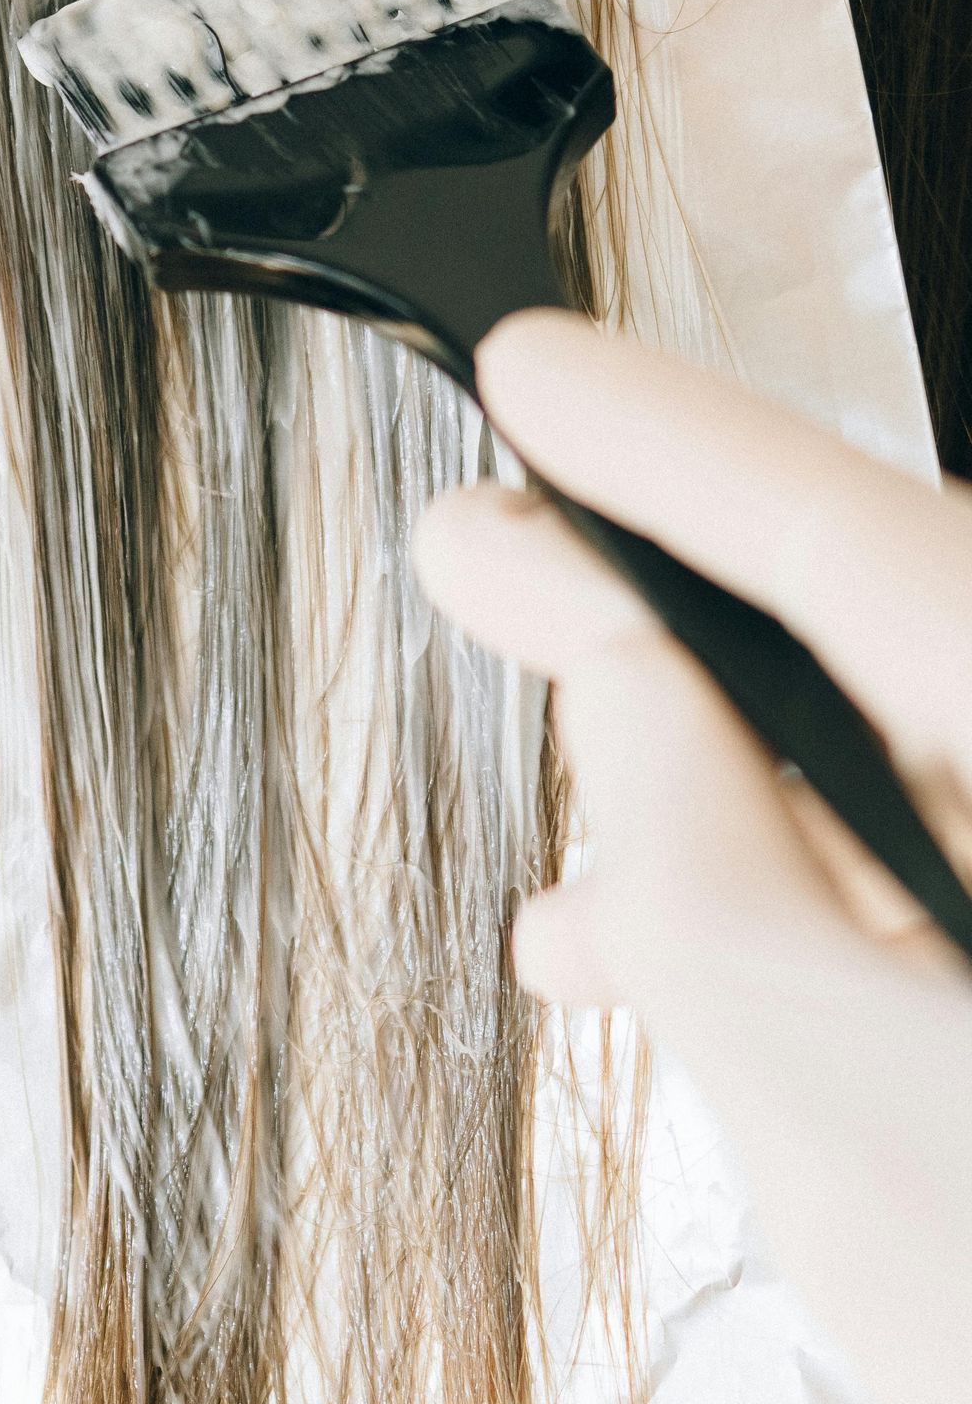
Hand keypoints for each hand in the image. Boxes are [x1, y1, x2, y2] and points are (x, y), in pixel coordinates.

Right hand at [413, 309, 971, 1403]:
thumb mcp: (780, 1032)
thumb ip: (666, 791)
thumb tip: (560, 602)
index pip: (855, 546)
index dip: (668, 447)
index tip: (524, 370)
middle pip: (874, 631)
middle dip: (664, 616)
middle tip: (481, 564)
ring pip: (872, 756)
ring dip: (700, 787)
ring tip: (555, 873)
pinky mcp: (971, 945)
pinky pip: (895, 863)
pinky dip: (771, 894)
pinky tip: (633, 955)